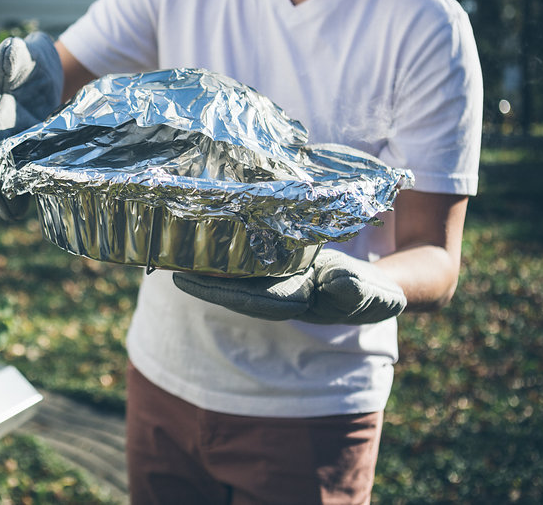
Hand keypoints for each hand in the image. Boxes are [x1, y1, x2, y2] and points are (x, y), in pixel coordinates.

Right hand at [0, 32, 62, 219]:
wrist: (44, 69)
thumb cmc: (31, 60)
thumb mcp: (24, 54)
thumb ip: (15, 57)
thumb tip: (10, 51)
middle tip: (7, 209)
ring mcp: (8, 143)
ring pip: (3, 170)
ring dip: (6, 192)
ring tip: (15, 214)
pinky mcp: (25, 151)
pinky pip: (21, 172)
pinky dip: (25, 187)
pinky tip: (35, 203)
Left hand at [172, 249, 406, 324]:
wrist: (377, 290)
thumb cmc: (375, 294)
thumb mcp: (377, 295)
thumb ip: (358, 292)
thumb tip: (335, 284)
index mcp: (300, 302)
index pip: (253, 298)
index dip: (220, 290)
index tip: (185, 279)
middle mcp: (281, 295)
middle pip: (234, 290)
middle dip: (202, 280)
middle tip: (165, 265)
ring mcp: (278, 283)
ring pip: (236, 277)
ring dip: (207, 268)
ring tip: (172, 252)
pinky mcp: (279, 268)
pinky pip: (247, 262)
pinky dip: (225, 254)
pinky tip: (202, 241)